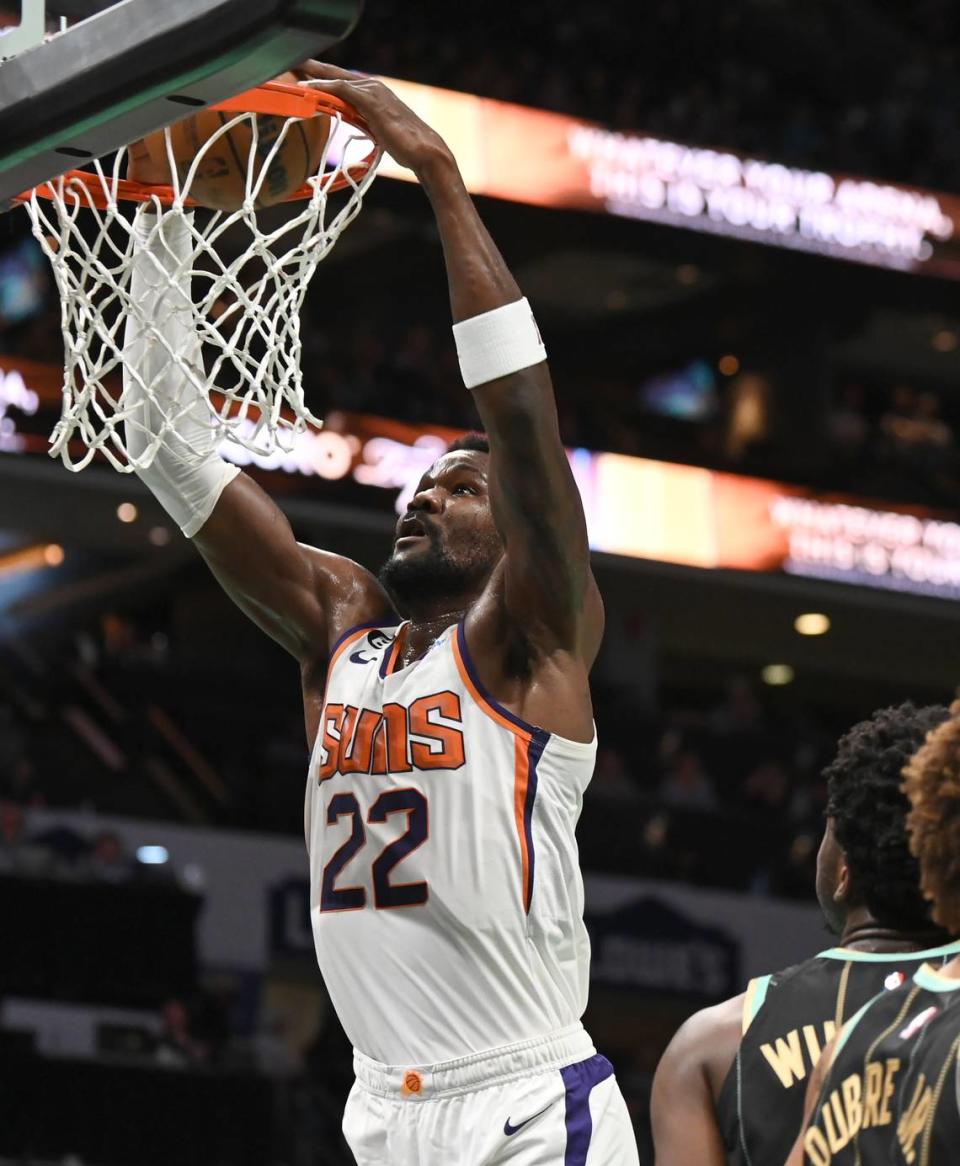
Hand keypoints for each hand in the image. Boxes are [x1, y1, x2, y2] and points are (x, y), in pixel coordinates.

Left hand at [296, 62, 453, 174]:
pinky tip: (307, 88)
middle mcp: (373, 86)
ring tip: (293, 71)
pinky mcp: (371, 99)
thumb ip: (366, 123)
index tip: (304, 76)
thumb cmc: (407, 146)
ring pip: (336, 78)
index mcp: (375, 93)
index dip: (324, 77)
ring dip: (313, 74)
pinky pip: (341, 88)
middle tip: (293, 63)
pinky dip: (323, 87)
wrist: (425, 150)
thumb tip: (356, 127)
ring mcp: (373, 91)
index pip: (344, 81)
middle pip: (337, 73)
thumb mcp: (381, 131)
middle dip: (314, 68)